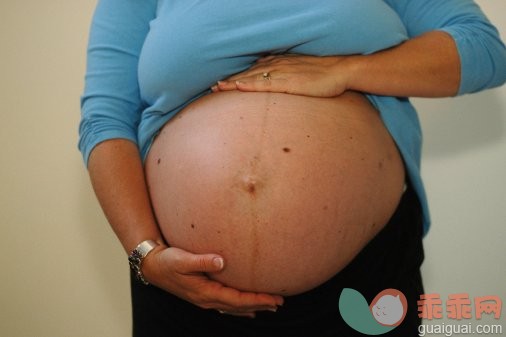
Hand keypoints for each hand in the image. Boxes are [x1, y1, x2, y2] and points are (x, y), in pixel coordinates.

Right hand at [142, 246, 283, 317]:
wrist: (151, 266)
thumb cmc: (167, 260)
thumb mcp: (182, 259)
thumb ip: (202, 261)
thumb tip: (222, 261)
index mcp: (205, 292)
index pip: (237, 300)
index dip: (257, 299)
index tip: (275, 299)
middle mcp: (206, 299)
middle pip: (238, 306)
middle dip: (260, 304)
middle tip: (280, 303)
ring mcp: (204, 299)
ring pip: (233, 308)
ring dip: (252, 307)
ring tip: (270, 307)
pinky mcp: (202, 294)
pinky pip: (226, 305)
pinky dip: (239, 308)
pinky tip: (247, 309)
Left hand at [212, 54, 350, 96]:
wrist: (339, 71)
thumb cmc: (320, 73)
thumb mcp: (297, 70)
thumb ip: (282, 72)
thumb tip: (267, 72)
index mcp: (277, 64)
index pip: (251, 71)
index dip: (235, 78)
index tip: (220, 84)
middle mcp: (276, 66)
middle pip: (247, 74)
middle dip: (229, 81)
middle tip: (212, 89)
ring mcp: (281, 73)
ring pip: (252, 78)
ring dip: (233, 83)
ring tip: (218, 88)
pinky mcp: (288, 82)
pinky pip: (265, 83)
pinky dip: (250, 84)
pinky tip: (238, 86)